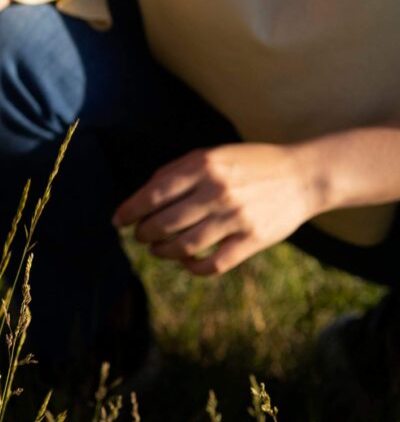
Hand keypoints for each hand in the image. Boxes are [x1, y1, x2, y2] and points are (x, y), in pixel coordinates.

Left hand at [113, 142, 324, 275]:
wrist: (303, 176)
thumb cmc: (249, 164)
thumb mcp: (212, 154)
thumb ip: (177, 171)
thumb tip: (142, 196)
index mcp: (203, 166)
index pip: (153, 194)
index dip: (131, 211)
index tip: (118, 221)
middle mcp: (217, 192)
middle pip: (165, 223)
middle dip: (144, 233)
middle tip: (140, 235)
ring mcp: (236, 218)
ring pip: (184, 246)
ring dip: (162, 252)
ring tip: (156, 249)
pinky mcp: (253, 240)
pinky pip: (213, 264)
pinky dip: (192, 268)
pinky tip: (185, 262)